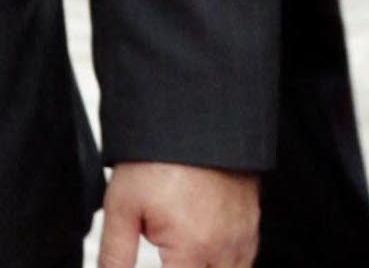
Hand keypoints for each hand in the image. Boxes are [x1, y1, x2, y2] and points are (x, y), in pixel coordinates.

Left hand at [97, 160, 257, 267]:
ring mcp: (244, 232)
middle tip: (170, 258)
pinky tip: (207, 253)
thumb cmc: (158, 156)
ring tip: (184, 258)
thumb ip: (115, 257)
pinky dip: (229, 262)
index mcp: (193, 249)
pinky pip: (247, 256)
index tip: (160, 261)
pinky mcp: (252, 217)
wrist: (193, 115)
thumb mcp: (122, 208)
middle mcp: (225, 246)